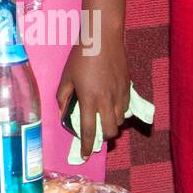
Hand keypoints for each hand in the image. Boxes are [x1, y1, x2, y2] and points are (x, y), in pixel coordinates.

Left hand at [56, 37, 129, 159]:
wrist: (103, 38)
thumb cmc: (80, 56)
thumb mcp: (66, 76)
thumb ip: (63, 97)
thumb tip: (63, 112)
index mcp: (89, 99)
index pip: (89, 131)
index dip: (86, 146)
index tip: (85, 155)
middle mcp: (107, 101)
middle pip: (111, 132)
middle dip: (103, 137)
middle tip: (95, 133)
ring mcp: (120, 94)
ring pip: (120, 121)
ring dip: (112, 123)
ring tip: (102, 116)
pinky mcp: (129, 87)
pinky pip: (126, 108)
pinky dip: (119, 111)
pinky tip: (111, 104)